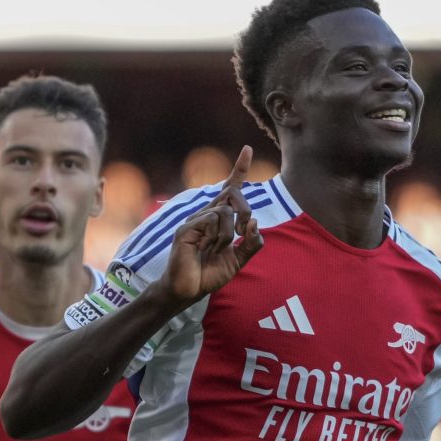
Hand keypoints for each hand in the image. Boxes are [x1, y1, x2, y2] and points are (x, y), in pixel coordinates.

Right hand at [157, 146, 263, 304]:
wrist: (188, 291)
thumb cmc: (209, 275)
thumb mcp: (237, 260)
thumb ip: (250, 244)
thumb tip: (254, 223)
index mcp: (217, 219)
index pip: (229, 188)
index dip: (239, 169)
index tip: (247, 149)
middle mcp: (206, 215)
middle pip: (232, 194)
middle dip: (245, 210)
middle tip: (242, 230)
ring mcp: (195, 220)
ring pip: (224, 211)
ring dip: (228, 234)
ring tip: (217, 249)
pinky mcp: (186, 228)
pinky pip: (211, 220)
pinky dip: (216, 236)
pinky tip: (207, 247)